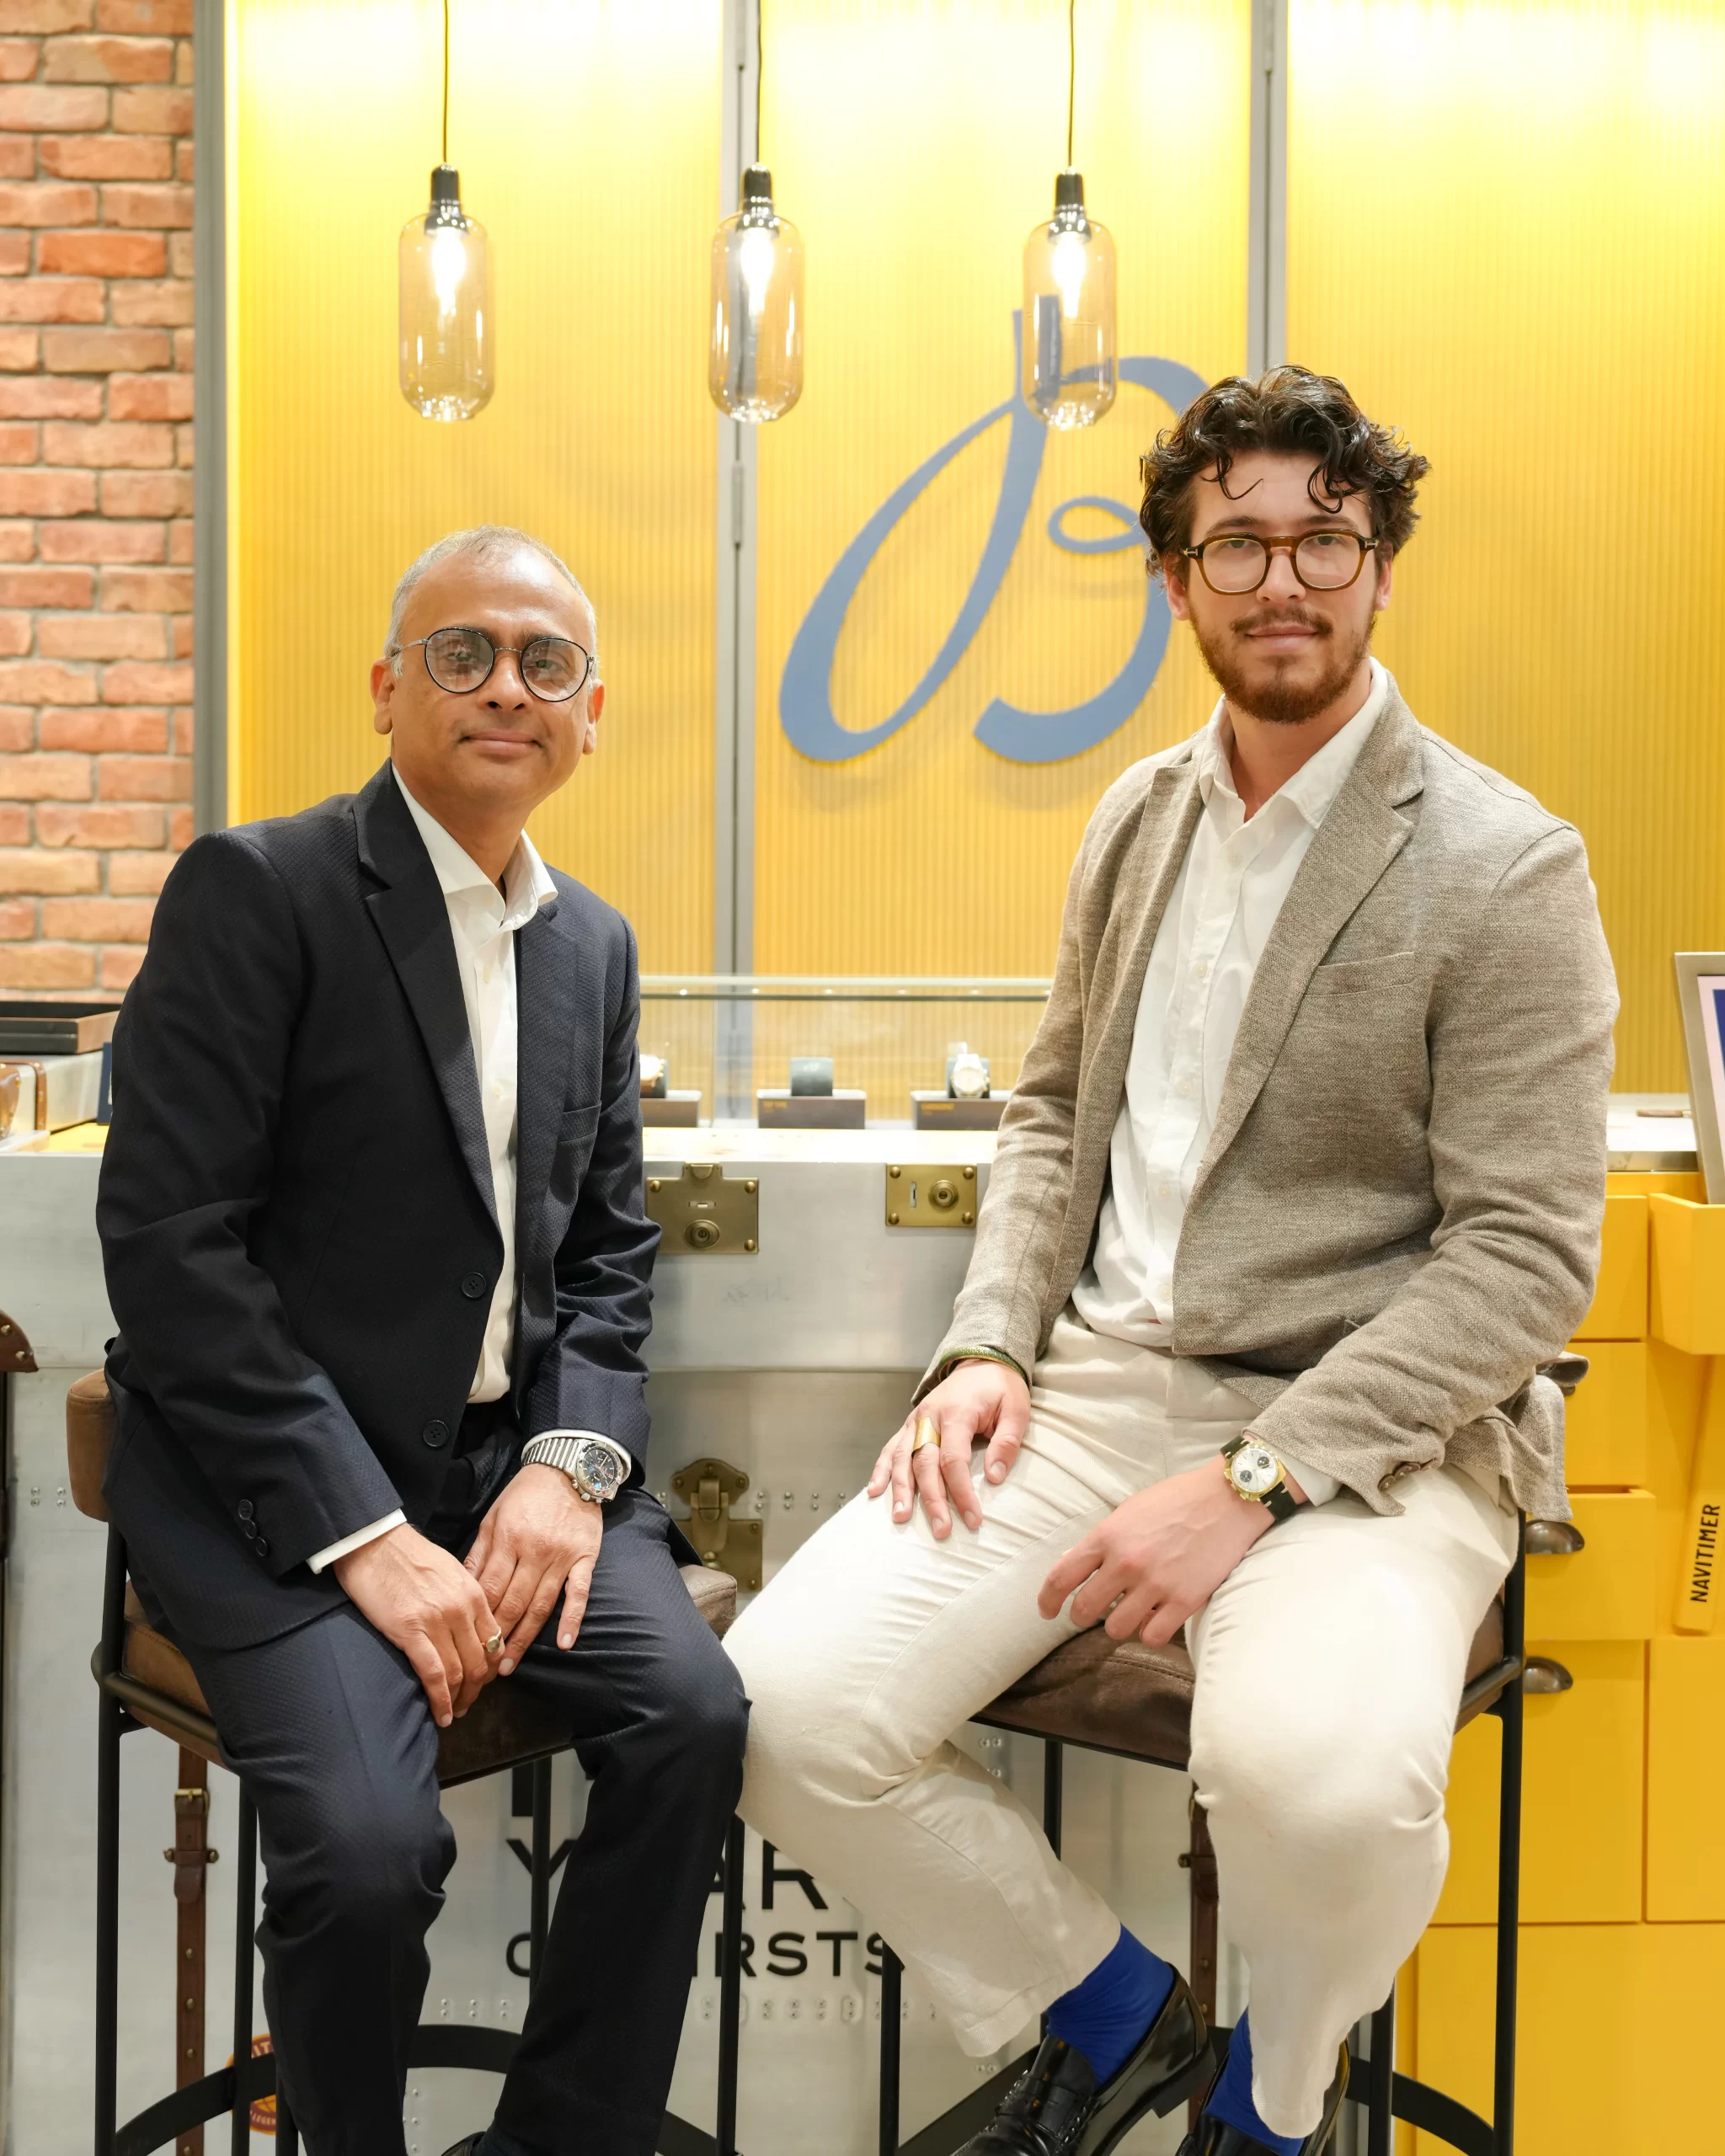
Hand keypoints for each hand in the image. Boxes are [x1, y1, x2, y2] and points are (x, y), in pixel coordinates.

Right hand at [333, 1523, 499, 1727]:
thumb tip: (470, 1628)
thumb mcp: (450, 1572)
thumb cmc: (408, 1556)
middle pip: (479, 1662)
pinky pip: (434, 1675)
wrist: (375, 1543)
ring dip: (459, 1699)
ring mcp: (437, 1621)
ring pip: (459, 1673)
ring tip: (453, 1713)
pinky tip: (441, 1715)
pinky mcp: (410, 1631)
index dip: (489, 1668)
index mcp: (473, 1593)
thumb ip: (464, 1599)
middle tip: (468, 1703)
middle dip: (476, 1689)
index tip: (481, 1681)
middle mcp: (461, 1609)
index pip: (494, 1641)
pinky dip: (440, 1700)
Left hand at [465, 1464, 602, 1672]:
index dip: (478, 1618)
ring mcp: (562, 1557)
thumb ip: (479, 1552)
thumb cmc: (525, 1495)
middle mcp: (535, 1551)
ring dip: (525, 1638)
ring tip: (510, 1664)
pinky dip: (573, 1619)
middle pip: (513, 1603)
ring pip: (541, 1605)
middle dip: (497, 1638)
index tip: (467, 1643)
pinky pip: (579, 1593)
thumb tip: (462, 1586)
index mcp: (509, 1539)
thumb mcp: (493, 1517)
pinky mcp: (585, 1558)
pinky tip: (566, 1644)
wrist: (569, 1470)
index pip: (490, 1588)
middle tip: (484, 1667)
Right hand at [867, 1359, 1031, 1538]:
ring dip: (900, 1489)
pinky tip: (874, 1491)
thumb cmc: (1000, 1388)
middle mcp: (929, 1417)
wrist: (981, 1361)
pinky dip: (881, 1470)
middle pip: (925, 1463)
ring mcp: (915, 1420)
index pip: (954, 1460)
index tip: (973, 1519)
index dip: (962, 1492)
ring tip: (900, 1517)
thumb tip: (993, 1477)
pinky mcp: (910, 1424)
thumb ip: (1007, 1442)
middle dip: (931, 1499)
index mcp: (957, 1413)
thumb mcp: (1016, 1409)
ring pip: (902, 1458)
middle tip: (941, 1530)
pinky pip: (891, 1448)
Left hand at [1037, 1458, 1280, 1647]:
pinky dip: (1149, 1633)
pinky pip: (1152, 1636)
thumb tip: (1072, 1563)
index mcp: (1107, 1536)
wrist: (1227, 1499)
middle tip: (1092, 1613)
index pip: (1062, 1577)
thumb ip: (1102, 1540)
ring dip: (1118, 1624)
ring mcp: (1155, 1584)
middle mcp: (1126, 1562)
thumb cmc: (1177, 1500)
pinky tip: (1155, 1619)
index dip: (1047, 1600)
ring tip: (1129, 1612)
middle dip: (1082, 1616)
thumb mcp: (1129, 1511)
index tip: (1047, 1612)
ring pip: (1116, 1629)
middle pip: (1084, 1609)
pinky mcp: (1184, 1601)